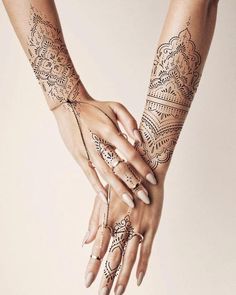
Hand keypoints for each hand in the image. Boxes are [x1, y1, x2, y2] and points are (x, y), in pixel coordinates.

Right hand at [52, 86, 156, 206]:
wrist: (68, 105)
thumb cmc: (95, 106)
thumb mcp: (115, 106)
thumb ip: (130, 121)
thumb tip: (139, 139)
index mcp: (110, 131)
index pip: (130, 154)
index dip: (143, 168)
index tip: (153, 179)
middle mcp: (99, 144)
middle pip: (119, 169)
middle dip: (134, 185)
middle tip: (145, 198)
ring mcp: (87, 152)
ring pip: (105, 174)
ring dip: (118, 189)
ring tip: (130, 202)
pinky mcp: (78, 156)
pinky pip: (89, 174)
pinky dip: (96, 186)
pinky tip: (104, 198)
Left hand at [83, 167, 164, 293]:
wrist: (146, 169)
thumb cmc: (123, 183)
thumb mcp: (106, 197)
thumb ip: (95, 220)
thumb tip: (85, 241)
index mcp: (110, 216)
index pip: (100, 245)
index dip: (94, 264)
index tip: (87, 281)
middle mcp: (123, 223)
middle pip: (114, 254)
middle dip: (107, 276)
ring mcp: (139, 225)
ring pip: (129, 255)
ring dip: (122, 276)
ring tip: (117, 293)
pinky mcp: (152, 225)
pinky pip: (147, 249)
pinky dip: (142, 265)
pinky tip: (138, 280)